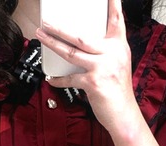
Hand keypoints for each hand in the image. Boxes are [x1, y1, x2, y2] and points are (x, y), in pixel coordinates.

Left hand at [36, 0, 138, 134]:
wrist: (124, 114)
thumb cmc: (118, 92)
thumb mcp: (117, 66)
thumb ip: (105, 53)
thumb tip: (83, 46)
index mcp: (119, 47)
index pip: (116, 20)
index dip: (113, 4)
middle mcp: (112, 53)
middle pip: (81, 36)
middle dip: (60, 29)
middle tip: (46, 23)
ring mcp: (102, 67)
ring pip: (71, 52)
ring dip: (53, 44)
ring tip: (41, 37)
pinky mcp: (93, 83)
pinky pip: (70, 78)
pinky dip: (59, 80)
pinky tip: (51, 79)